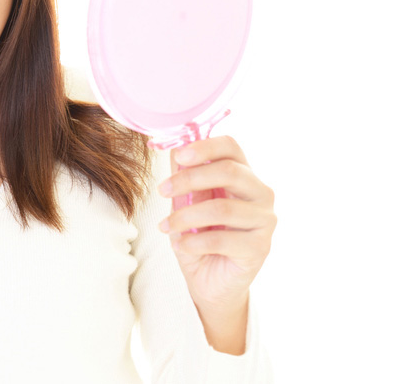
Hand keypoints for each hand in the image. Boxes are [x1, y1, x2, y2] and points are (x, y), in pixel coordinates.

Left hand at [157, 136, 276, 312]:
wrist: (210, 280)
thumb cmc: (199, 236)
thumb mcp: (186, 203)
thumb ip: (184, 176)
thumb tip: (172, 147)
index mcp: (243, 175)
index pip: (231, 147)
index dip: (205, 146)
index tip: (178, 156)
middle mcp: (260, 193)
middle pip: (230, 171)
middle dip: (189, 179)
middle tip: (162, 190)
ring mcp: (264, 220)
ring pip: (222, 208)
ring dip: (185, 216)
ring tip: (166, 226)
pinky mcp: (260, 247)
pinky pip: (222, 240)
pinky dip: (194, 242)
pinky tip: (180, 245)